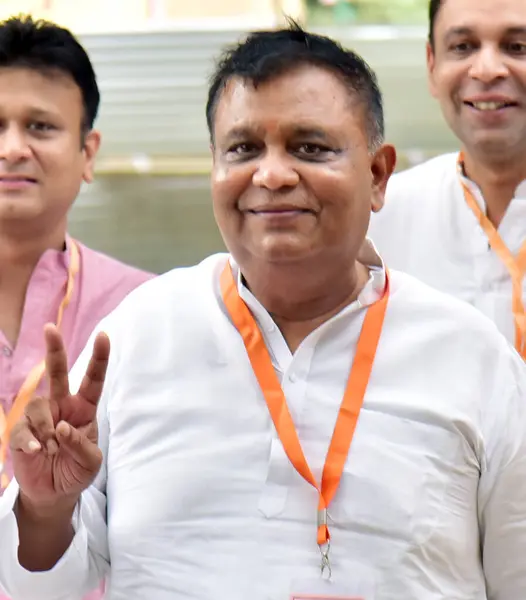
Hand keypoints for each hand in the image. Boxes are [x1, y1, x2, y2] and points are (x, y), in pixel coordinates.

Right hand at [10, 323, 109, 508]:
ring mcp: (40, 418)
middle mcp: (61, 407)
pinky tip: (38, 452)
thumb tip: (61, 427)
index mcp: (83, 409)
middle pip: (57, 373)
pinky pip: (22, 429)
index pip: (93, 380)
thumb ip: (81, 444)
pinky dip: (31, 441)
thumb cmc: (77, 471)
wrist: (55, 494)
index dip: (99, 358)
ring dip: (46, 428)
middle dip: (54, 350)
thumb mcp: (91, 462)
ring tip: (52, 450)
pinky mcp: (21, 433)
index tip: (104, 335)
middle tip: (51, 328)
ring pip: (38, 405)